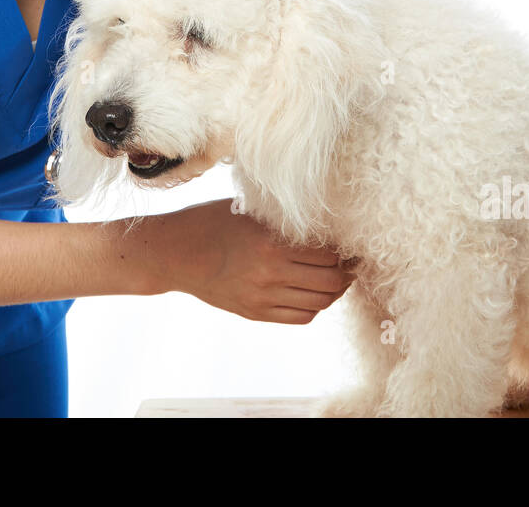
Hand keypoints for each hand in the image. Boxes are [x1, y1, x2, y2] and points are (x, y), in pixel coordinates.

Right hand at [156, 199, 355, 322]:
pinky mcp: (256, 313)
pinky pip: (300, 317)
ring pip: (319, 303)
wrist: (177, 254)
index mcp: (272, 244)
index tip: (348, 244)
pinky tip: (314, 292)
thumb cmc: (212, 222)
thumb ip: (285, 222)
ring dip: (334, 291)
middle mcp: (270, 275)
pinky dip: (314, 307)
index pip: (328, 255)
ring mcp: (263, 298)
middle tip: (351, 263)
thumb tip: (325, 227)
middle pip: (330, 283)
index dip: (344, 250)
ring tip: (337, 278)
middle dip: (347, 273)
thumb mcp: (250, 211)